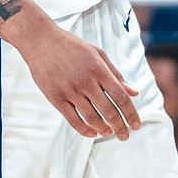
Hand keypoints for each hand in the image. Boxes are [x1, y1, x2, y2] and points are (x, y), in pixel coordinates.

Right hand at [17, 20, 139, 140]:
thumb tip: (134, 92)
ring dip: (104, 130)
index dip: (131, 113)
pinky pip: (73, 120)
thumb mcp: (98, 54)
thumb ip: (116, 74)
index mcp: (99, 70)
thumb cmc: (71, 46)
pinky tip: (93, 133)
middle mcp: (86, 82)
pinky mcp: (56, 98)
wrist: (41, 41)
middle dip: (120, 127)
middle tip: (125, 136)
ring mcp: (70, 91)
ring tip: (110, 134)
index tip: (136, 125)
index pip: (121, 97)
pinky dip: (85, 130)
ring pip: (92, 118)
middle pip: (109, 111)